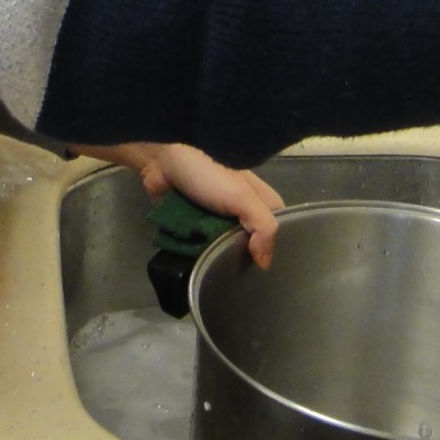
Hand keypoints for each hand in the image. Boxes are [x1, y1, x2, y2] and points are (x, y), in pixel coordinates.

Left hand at [68, 141, 284, 267]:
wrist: (162, 158)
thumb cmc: (209, 173)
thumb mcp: (243, 197)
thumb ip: (263, 227)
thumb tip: (265, 264)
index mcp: (260, 199)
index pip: (277, 229)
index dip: (274, 247)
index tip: (267, 271)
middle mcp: (241, 209)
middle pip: (250, 242)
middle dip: (244, 257)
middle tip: (242, 281)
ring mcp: (216, 217)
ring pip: (225, 245)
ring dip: (220, 258)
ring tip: (221, 280)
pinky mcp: (194, 222)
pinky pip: (203, 243)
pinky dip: (201, 252)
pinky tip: (202, 268)